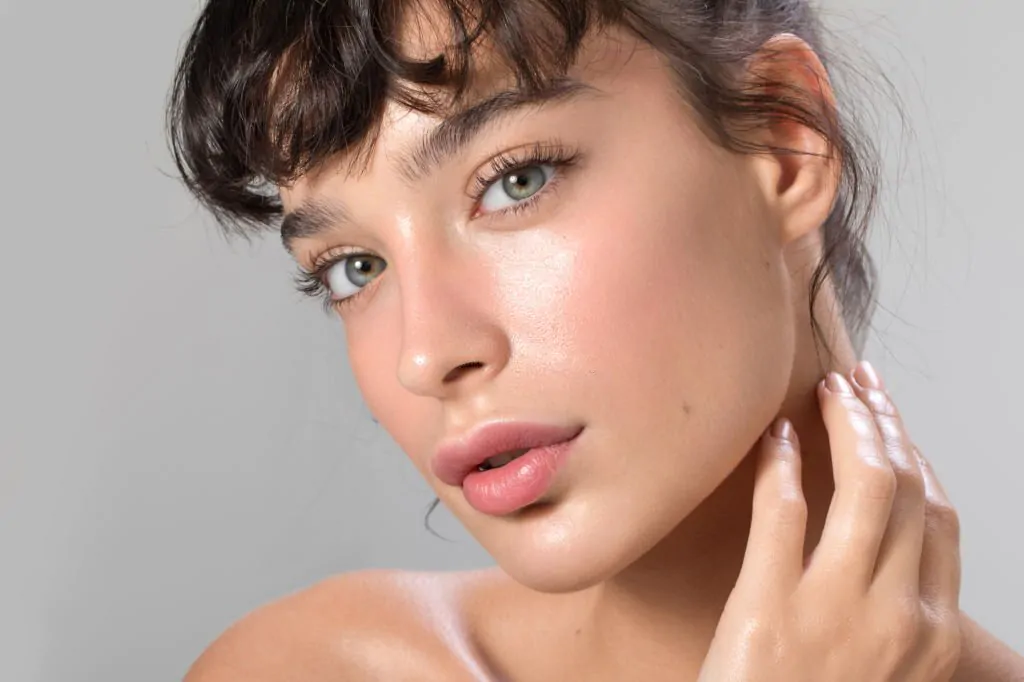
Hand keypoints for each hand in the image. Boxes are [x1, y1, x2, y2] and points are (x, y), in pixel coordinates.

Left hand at [697, 362, 961, 681]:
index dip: (919, 457)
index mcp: (931, 637)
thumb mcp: (878, 667)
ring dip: (847, 425)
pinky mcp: (767, 608)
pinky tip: (775, 437)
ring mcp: (835, 611)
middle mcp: (897, 618)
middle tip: (858, 388)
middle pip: (907, 491)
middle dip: (885, 424)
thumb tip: (879, 535)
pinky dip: (781, 464)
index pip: (939, 520)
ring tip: (826, 393)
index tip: (894, 422)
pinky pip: (783, 512)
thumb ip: (891, 608)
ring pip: (863, 488)